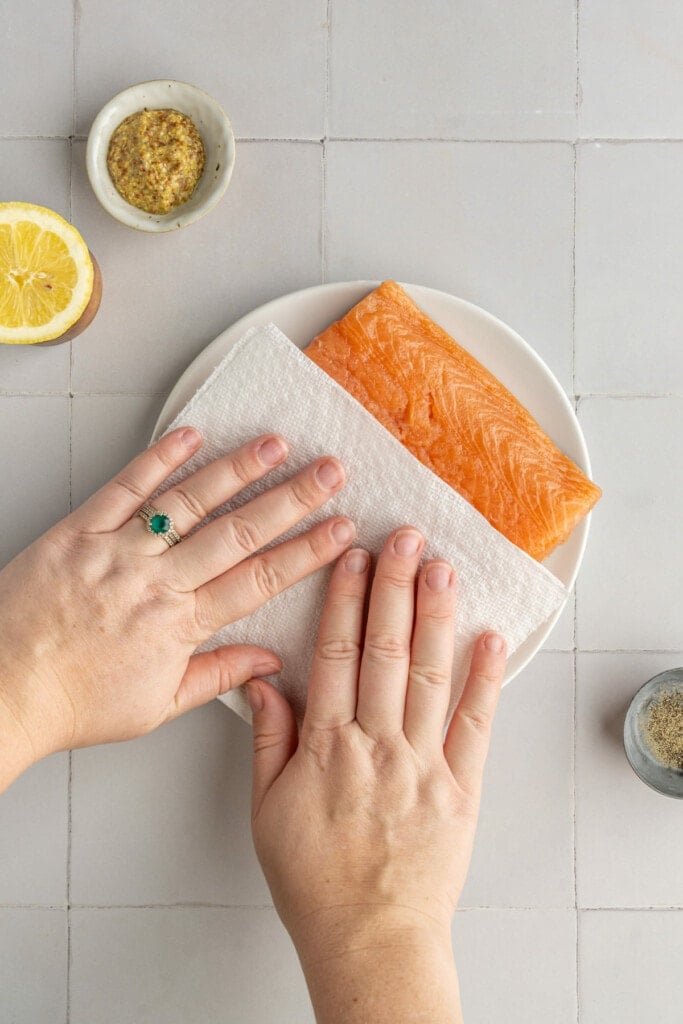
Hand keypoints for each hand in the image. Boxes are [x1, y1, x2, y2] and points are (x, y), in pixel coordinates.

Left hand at [0, 427, 353, 788]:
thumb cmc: (75, 702)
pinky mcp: (80, 531)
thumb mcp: (157, 705)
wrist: (3, 689)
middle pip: (237, 533)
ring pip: (189, 502)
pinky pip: (125, 488)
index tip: (340, 531)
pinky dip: (157, 459)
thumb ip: (217, 676)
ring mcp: (118, 552)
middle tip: (329, 472)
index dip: (306, 552)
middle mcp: (156, 582)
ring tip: (275, 444)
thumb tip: (268, 663)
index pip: (258, 580)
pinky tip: (191, 436)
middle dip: (291, 499)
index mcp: (180, 626)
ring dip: (237, 470)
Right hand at [249, 528, 505, 1023]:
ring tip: (443, 567)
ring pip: (431, 675)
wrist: (370, 940)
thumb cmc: (314, 881)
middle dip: (396, 586)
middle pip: (386, 650)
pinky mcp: (461, 787)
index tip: (354, 556)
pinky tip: (489, 638)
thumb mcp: (267, 812)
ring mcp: (423, 763)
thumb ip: (268, 741)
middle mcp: (376, 743)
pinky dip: (484, 679)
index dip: (346, 599)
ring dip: (437, 616)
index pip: (336, 654)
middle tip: (405, 537)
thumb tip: (263, 682)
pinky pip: (475, 724)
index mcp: (326, 746)